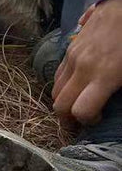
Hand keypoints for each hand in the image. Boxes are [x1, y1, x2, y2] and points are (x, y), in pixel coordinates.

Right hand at [54, 0, 121, 124]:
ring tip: (77, 103)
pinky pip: (59, 73)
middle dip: (67, 118)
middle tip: (79, 122)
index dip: (87, 121)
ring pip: (56, 90)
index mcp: (104, 75)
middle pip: (60, 104)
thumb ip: (121, 84)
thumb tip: (115, 100)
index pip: (81, 110)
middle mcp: (82, 68)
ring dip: (64, 101)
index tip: (98, 119)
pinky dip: (64, 84)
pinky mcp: (70, 47)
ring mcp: (72, 56)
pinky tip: (79, 83)